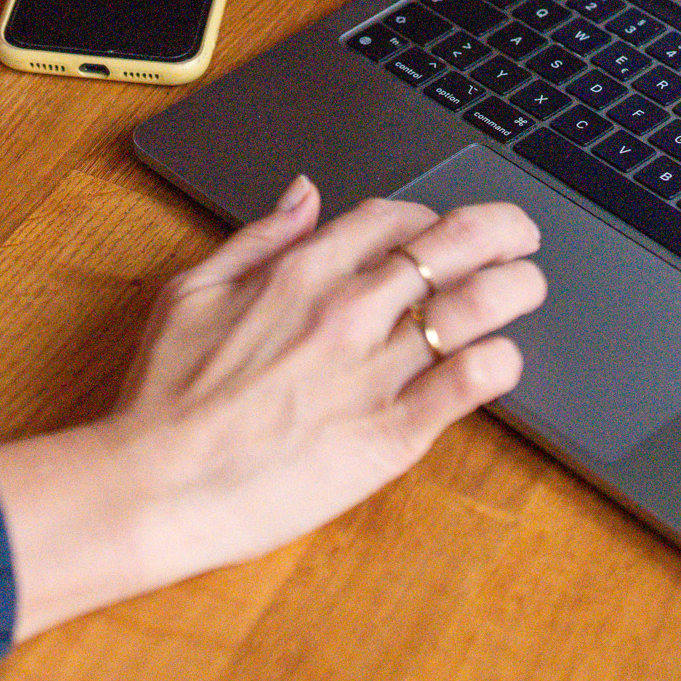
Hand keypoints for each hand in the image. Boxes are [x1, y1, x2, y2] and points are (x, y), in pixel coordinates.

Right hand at [0, 176, 543, 639]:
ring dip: (515, 288)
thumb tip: (304, 194)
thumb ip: (258, 237)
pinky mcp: (391, 434)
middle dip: (501, 231)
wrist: (153, 485)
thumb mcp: (192, 290)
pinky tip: (502, 360)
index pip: (395, 218)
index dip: (429, 218)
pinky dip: (499, 363)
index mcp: (300, 271)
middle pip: (453, 248)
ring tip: (527, 288)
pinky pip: (468, 384)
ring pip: (475, 308)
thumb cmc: (164, 397)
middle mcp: (346, 310)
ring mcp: (373, 371)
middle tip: (521, 236)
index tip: (440, 231)